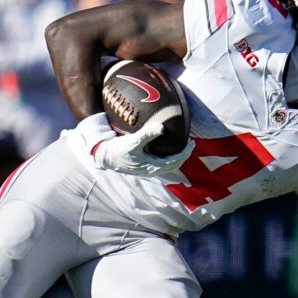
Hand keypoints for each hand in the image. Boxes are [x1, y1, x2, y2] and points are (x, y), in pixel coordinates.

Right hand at [75, 112, 191, 176]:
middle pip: (174, 165)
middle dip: (184, 155)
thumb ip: (147, 134)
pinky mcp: (143, 166)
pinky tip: (167, 147)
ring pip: (168, 165)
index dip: (185, 153)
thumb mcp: (133, 141)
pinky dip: (168, 156)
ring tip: (182, 146)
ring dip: (177, 157)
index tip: (192, 143)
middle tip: (191, 144)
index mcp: (152, 167)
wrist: (105, 157)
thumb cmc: (118, 149)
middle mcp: (151, 170)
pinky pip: (161, 163)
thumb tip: (161, 127)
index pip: (175, 161)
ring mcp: (147, 169)